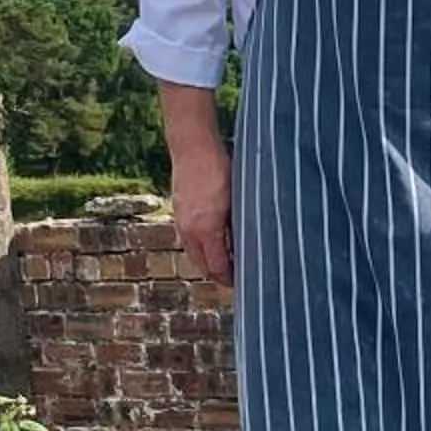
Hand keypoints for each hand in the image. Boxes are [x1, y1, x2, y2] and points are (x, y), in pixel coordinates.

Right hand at [170, 131, 233, 284]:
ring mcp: (181, 221)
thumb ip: (241, 225)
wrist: (192, 146)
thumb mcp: (238, 199)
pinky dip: (200, 248)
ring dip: (209, 262)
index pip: (218, 267)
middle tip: (238, 279)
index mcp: (207, 229)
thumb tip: (252, 245)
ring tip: (227, 264)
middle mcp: (190, 230)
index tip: (244, 284)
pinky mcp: (178, 212)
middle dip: (219, 276)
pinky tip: (214, 242)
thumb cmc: (220, 168)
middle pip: (203, 266)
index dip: (231, 279)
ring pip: (194, 254)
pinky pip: (188, 240)